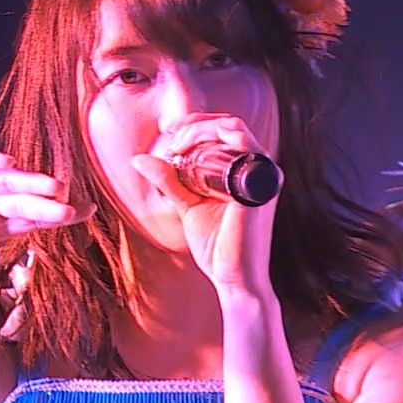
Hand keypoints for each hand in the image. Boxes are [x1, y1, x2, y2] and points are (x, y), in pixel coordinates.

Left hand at [130, 114, 280, 294]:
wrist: (233, 279)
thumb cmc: (217, 245)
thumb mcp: (188, 205)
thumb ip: (170, 181)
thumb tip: (140, 159)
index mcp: (246, 172)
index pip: (224, 130)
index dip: (194, 126)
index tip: (169, 138)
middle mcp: (259, 169)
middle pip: (228, 124)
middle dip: (194, 126)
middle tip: (170, 143)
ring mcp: (262, 175)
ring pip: (233, 128)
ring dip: (199, 131)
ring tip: (177, 149)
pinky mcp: (259, 185)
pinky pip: (241, 146)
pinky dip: (211, 142)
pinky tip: (187, 157)